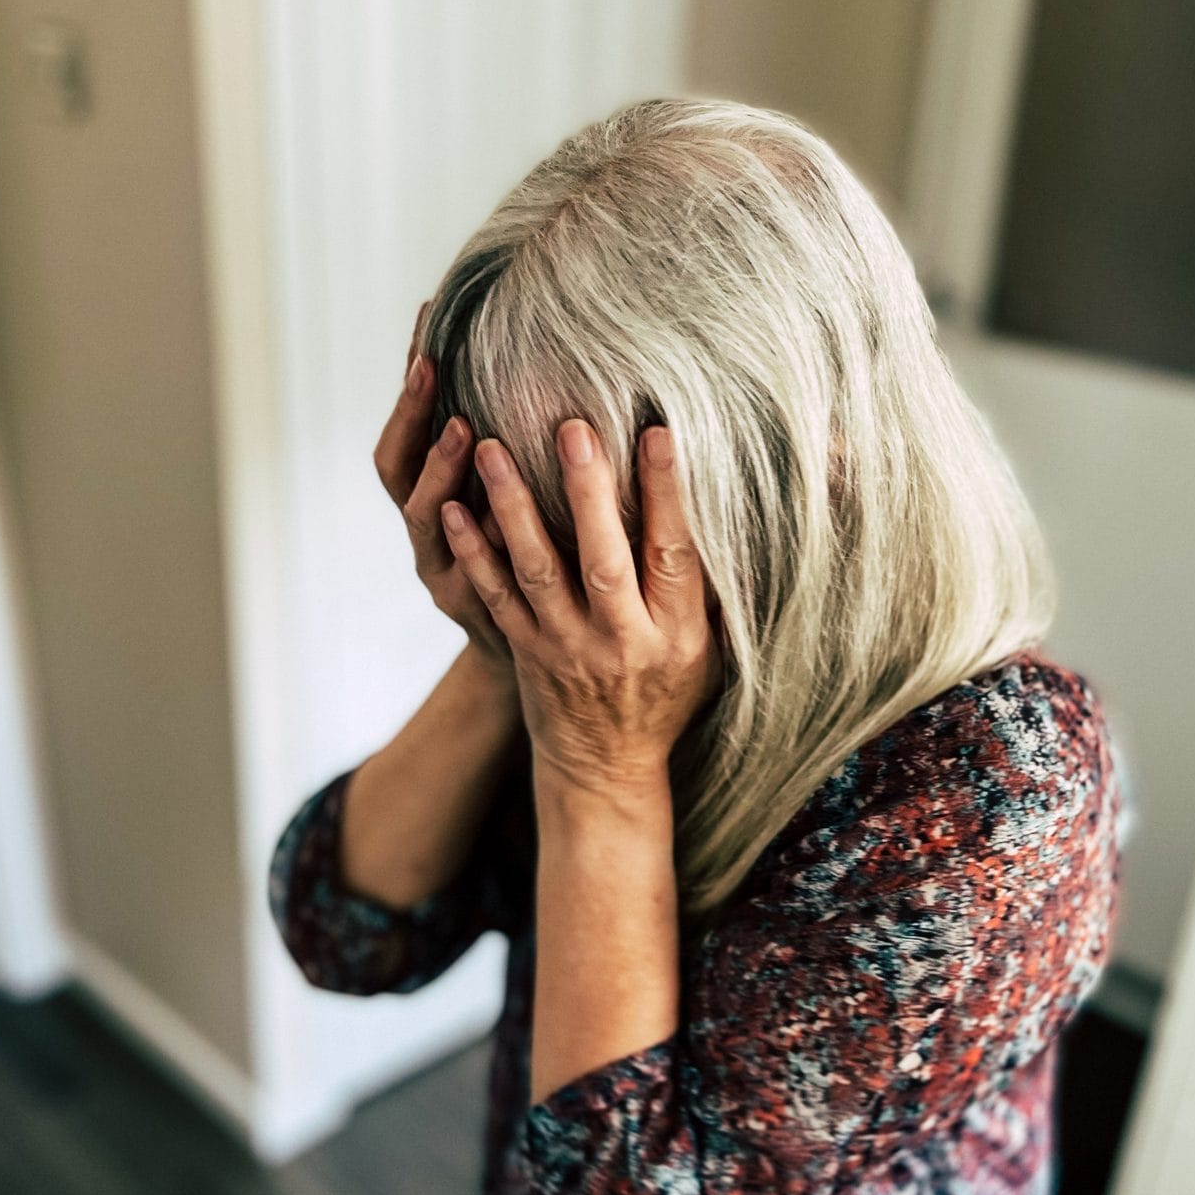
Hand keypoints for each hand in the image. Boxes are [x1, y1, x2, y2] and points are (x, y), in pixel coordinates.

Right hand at [373, 303, 516, 683]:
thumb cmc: (539, 565)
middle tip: (431, 364)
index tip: (427, 318)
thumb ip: (517, 451)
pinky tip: (497, 512)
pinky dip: (481, 540)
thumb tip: (546, 358)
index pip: (409, 425)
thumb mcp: (517, 507)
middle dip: (411, 413)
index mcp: (435, 498)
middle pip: (398, 468)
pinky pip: (473, 570)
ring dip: (440, 468)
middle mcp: (429, 531)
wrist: (546, 665)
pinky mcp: (479, 610)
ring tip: (466, 426)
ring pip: (425, 517)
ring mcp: (446, 572)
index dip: (410, 378)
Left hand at [442, 418, 723, 796]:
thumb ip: (713, 585)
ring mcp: (564, 646)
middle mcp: (620, 640)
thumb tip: (742, 507)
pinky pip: (494, 597)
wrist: (605, 766)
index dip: (667, 494)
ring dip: (514, 509)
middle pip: (603, 560)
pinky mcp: (523, 650)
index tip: (658, 432)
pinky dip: (472, 553)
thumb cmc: (665, 693)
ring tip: (493, 448)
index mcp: (675, 633)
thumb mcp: (709, 649)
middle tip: (572, 428)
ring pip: (537, 572)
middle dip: (587, 494)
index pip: (674, 554)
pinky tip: (452, 509)